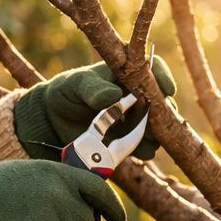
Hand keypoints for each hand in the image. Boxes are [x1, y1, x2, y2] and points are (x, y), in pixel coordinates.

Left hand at [14, 55, 176, 161]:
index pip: (153, 70)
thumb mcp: (76, 85)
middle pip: (162, 102)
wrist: (53, 120)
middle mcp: (136, 96)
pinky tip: (138, 150)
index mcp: (127, 74)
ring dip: (157, 134)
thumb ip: (93, 88)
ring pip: (158, 127)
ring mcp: (135, 119)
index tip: (167, 91)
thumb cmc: (66, 92)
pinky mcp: (129, 140)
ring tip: (146, 138)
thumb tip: (114, 95)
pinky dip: (146, 149)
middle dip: (163, 113)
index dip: (163, 78)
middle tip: (154, 122)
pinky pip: (146, 147)